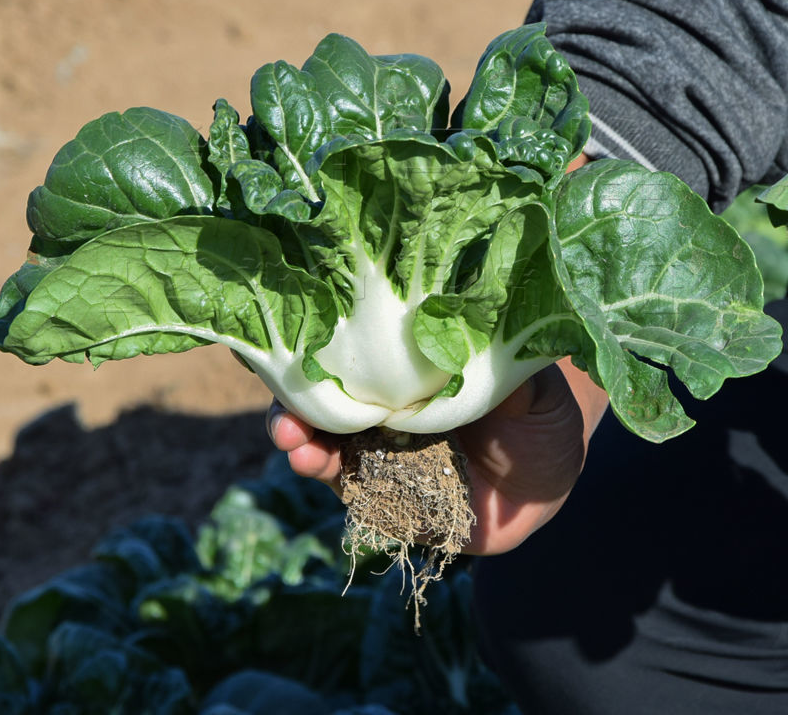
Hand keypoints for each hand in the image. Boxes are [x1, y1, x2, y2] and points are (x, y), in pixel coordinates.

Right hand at [267, 359, 606, 555]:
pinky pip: (359, 494)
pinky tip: (320, 474)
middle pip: (329, 406)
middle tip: (286, 418)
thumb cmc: (538, 413)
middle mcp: (388, 413)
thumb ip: (496, 363)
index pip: (355, 363)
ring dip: (307, 449)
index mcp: (410, 377)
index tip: (297, 355)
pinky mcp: (395, 503)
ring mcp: (386, 458)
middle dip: (298, 409)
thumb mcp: (528, 383)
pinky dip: (336, 485)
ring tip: (297, 449)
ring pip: (332, 451)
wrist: (550, 481)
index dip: (321, 359)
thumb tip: (468, 334)